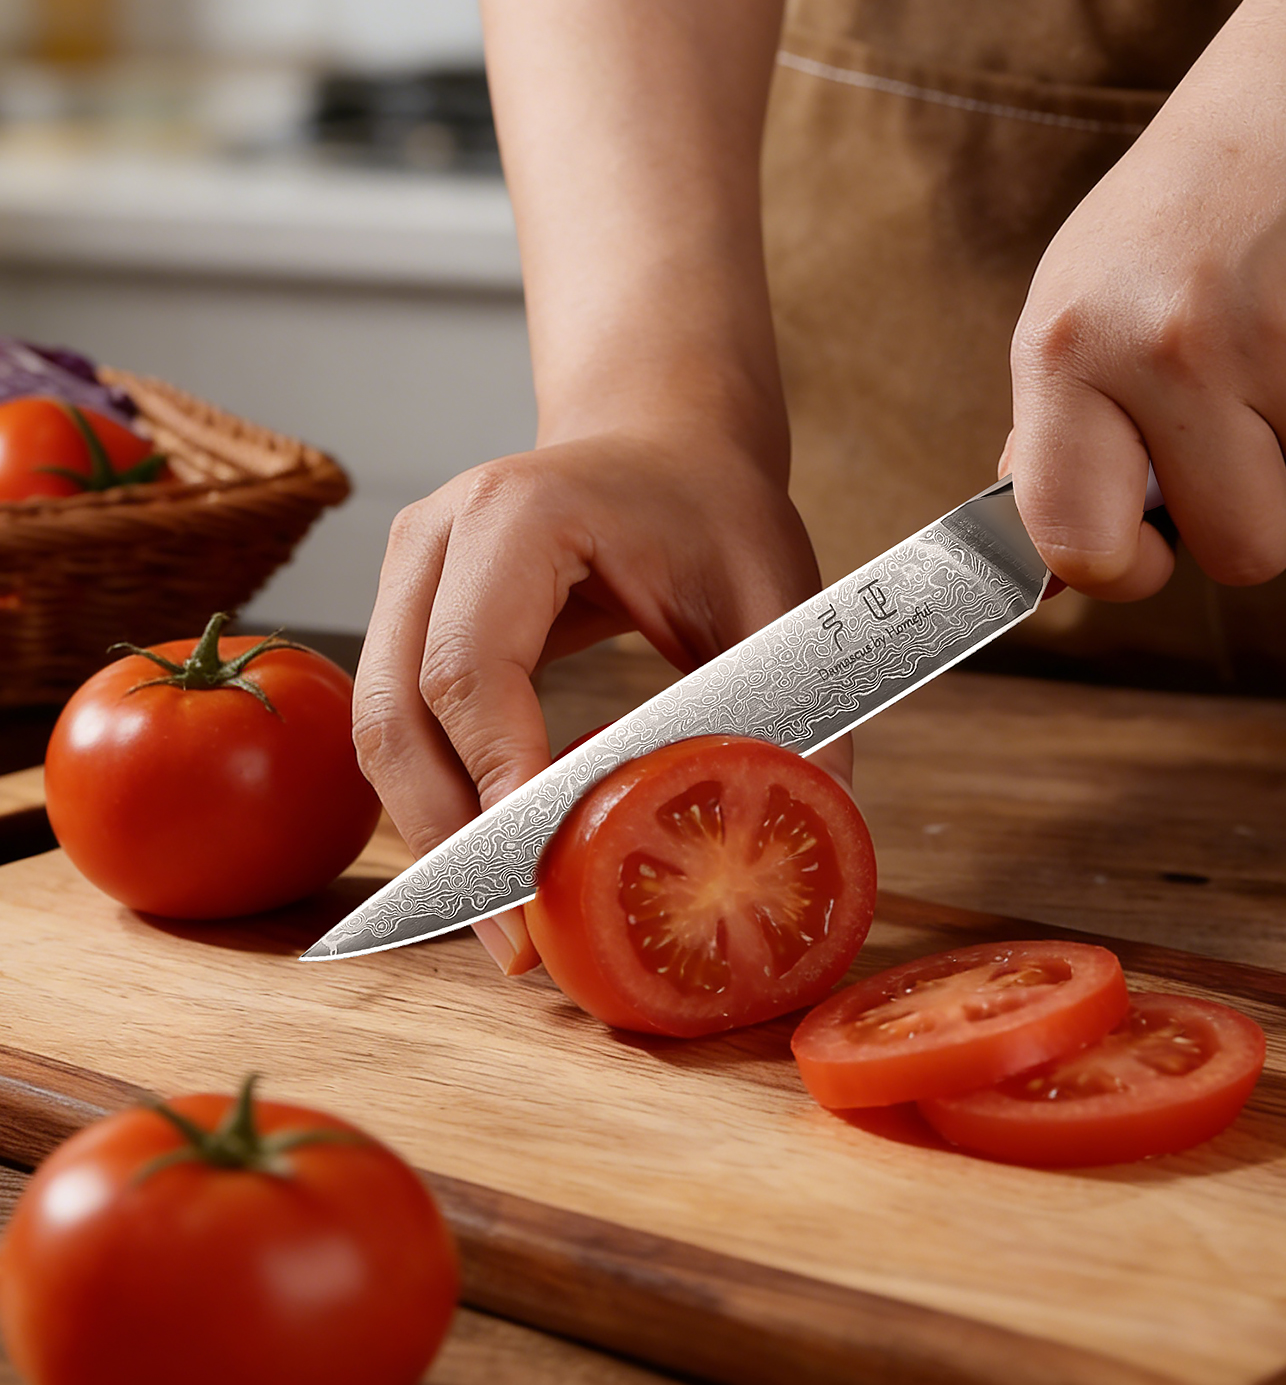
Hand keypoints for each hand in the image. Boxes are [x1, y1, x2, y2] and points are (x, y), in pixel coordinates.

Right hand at [352, 425, 826, 968]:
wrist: (660, 440)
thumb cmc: (712, 505)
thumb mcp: (771, 593)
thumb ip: (789, 702)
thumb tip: (808, 824)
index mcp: (518, 514)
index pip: (470, 670)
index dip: (495, 787)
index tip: (539, 885)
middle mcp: (436, 536)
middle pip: (396, 713)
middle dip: (451, 842)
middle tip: (517, 944)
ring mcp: (407, 571)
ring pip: (379, 730)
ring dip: (433, 837)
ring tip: (506, 927)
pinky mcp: (408, 610)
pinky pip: (397, 723)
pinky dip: (435, 801)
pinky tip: (495, 865)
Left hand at [1007, 0, 1285, 600]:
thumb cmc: (1204, 198)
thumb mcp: (1090, 295)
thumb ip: (1062, 428)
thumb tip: (1054, 563)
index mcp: (1075, 346)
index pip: (1077, 540)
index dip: (1122, 571)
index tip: (1147, 551)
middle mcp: (1178, 343)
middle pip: (1248, 550)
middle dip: (1268, 502)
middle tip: (1260, 406)